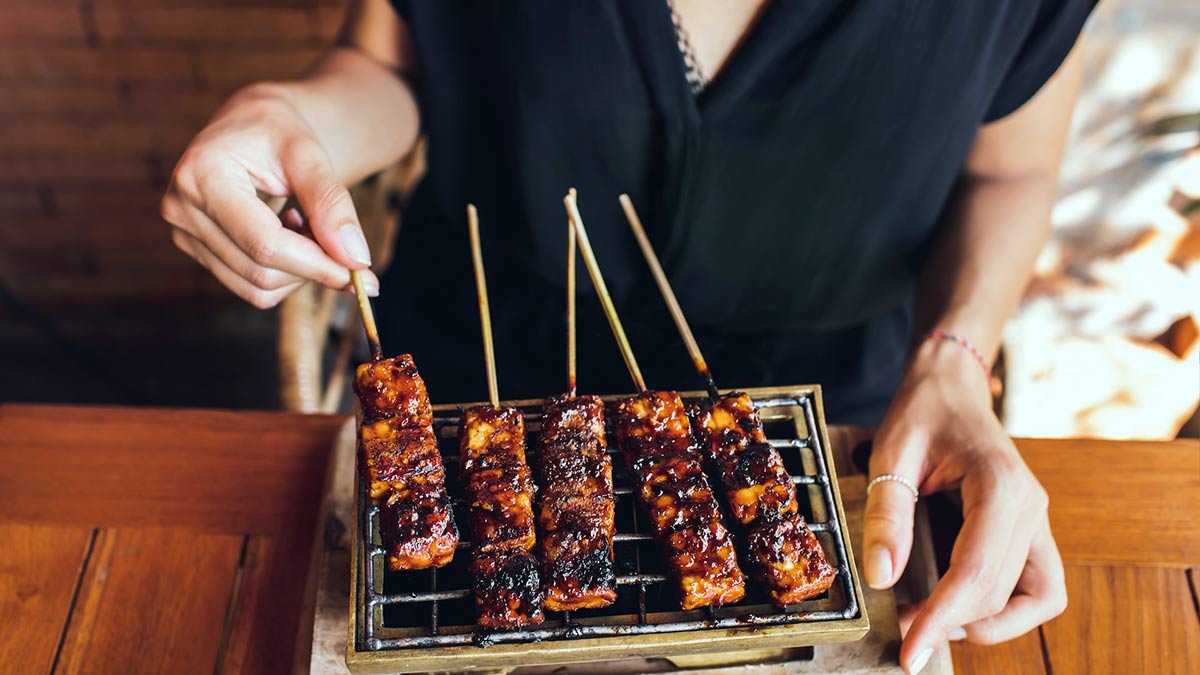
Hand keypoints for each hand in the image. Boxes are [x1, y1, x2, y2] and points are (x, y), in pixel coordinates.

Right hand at [161, 83, 378, 307]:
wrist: (251, 126)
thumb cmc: (278, 130)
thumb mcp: (310, 154)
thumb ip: (333, 204)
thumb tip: (356, 259)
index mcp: (202, 175)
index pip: (264, 243)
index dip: (316, 265)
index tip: (362, 273)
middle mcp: (181, 209)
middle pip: (260, 272)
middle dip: (312, 267)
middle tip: (340, 239)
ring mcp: (184, 234)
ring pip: (256, 288)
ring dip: (298, 270)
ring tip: (308, 223)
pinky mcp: (196, 251)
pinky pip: (250, 286)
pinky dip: (283, 272)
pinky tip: (289, 234)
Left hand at [863, 339, 1066, 673]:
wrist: (951, 385)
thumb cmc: (922, 411)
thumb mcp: (891, 452)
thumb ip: (886, 513)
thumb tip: (881, 576)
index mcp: (1000, 485)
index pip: (976, 573)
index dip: (942, 619)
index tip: (911, 651)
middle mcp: (1031, 507)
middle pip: (1004, 593)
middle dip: (954, 623)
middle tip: (905, 635)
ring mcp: (1038, 520)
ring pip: (1039, 600)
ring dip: (991, 623)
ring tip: (936, 621)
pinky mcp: (1031, 530)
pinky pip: (1039, 587)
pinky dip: (1007, 608)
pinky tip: (960, 605)